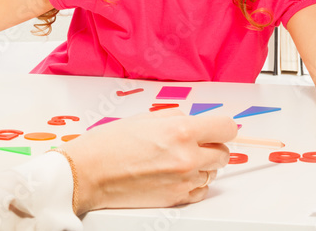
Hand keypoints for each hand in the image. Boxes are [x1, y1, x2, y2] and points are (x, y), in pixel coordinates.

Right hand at [60, 109, 236, 214]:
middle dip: (211, 146)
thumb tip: (193, 119)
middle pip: (223, 152)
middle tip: (194, 143)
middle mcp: (187, 157)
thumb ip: (175, 116)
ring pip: (213, 172)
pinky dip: (193, 183)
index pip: (227, 128)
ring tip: (176, 159)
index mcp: (181, 131)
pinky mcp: (176, 199)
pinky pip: (201, 190)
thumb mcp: (144, 117)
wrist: (88, 174)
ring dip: (201, 165)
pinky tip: (175, 174)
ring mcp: (183, 180)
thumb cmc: (108, 145)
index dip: (221, 126)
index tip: (215, 127)